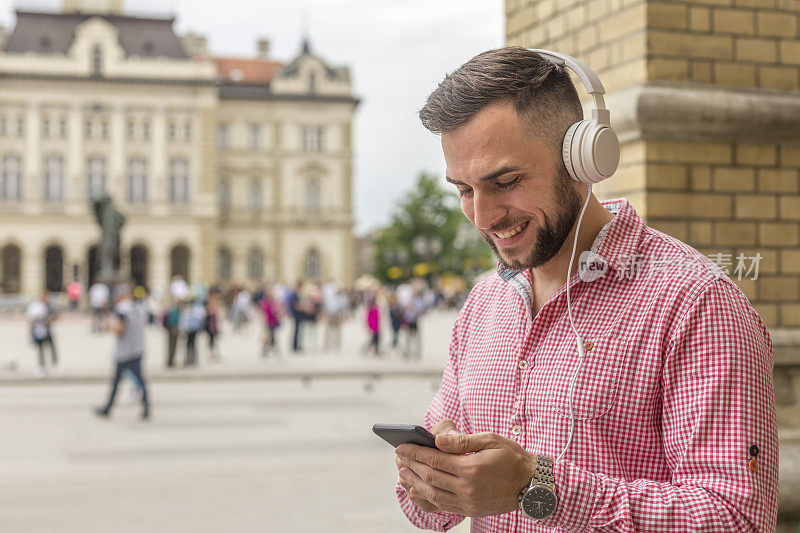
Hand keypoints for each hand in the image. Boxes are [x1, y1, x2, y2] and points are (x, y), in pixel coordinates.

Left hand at [396, 430, 536, 517]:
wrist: (532, 485)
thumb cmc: (511, 457)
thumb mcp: (490, 440)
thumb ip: (462, 441)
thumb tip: (437, 439)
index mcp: (472, 468)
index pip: (435, 460)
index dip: (415, 453)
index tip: (400, 447)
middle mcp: (468, 488)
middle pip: (430, 477)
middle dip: (411, 466)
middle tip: (398, 458)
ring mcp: (469, 502)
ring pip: (433, 494)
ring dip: (415, 483)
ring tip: (402, 474)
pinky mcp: (471, 510)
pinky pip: (443, 506)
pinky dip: (427, 498)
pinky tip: (418, 490)